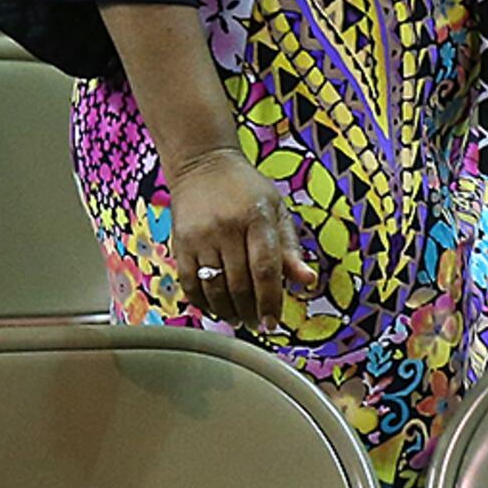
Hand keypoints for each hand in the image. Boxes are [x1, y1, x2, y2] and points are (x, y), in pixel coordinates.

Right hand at [169, 145, 317, 329]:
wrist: (202, 163)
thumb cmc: (246, 189)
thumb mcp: (276, 210)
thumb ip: (290, 248)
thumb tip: (307, 281)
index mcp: (257, 217)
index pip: (265, 268)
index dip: (270, 300)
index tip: (273, 322)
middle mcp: (227, 227)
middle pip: (239, 283)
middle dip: (250, 311)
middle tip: (257, 323)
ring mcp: (201, 236)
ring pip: (214, 288)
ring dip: (227, 312)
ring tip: (238, 319)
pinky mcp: (180, 243)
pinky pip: (190, 284)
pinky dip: (203, 303)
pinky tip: (215, 308)